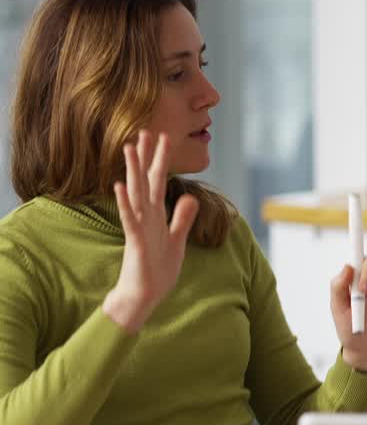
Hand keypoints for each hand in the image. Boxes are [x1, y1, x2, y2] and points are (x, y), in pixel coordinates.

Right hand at [102, 131, 198, 332]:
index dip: (161, 160)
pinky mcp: (135, 241)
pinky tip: (120, 186)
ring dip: (132, 171)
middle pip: (146, 180)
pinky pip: (130, 219)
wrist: (144, 294)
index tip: (163, 137)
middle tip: (146, 130)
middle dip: (147, 156)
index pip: (158, 181)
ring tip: (129, 147)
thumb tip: (189, 198)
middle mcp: (146, 216)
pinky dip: (125, 203)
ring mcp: (139, 227)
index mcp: (156, 215)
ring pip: (135, 193)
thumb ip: (182, 218)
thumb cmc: (158, 269)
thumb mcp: (177, 240)